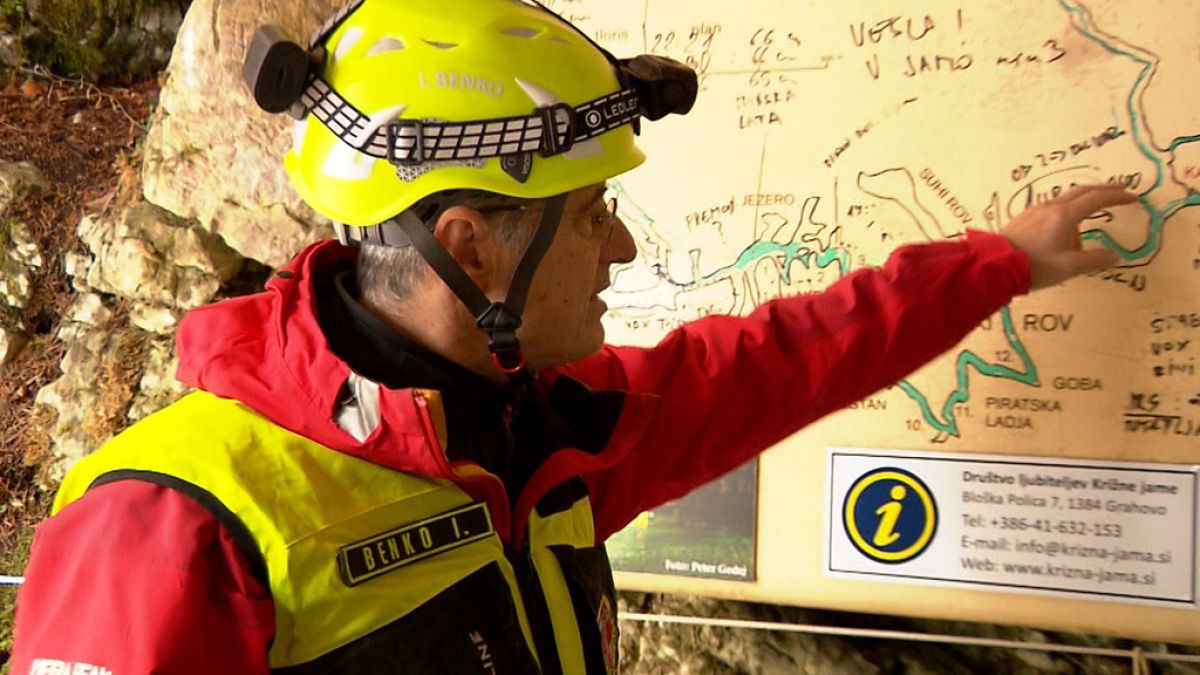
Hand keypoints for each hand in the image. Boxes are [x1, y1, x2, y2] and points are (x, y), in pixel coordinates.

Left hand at [1001, 185, 1136, 290]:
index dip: (1117, 196)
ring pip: (1064, 203)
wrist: (994, 265)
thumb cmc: (1034, 266)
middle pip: (1081, 192)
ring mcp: (1034, 211)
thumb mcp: (1069, 267)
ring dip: (1079, 212)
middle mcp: (1050, 208)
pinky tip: (1057, 240)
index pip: (1097, 198)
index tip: (1132, 197)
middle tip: (1118, 193)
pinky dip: (1063, 219)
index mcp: (1064, 215)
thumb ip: (1094, 260)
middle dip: (1102, 191)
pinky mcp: (1023, 219)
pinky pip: (1050, 212)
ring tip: (1077, 245)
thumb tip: (1114, 256)